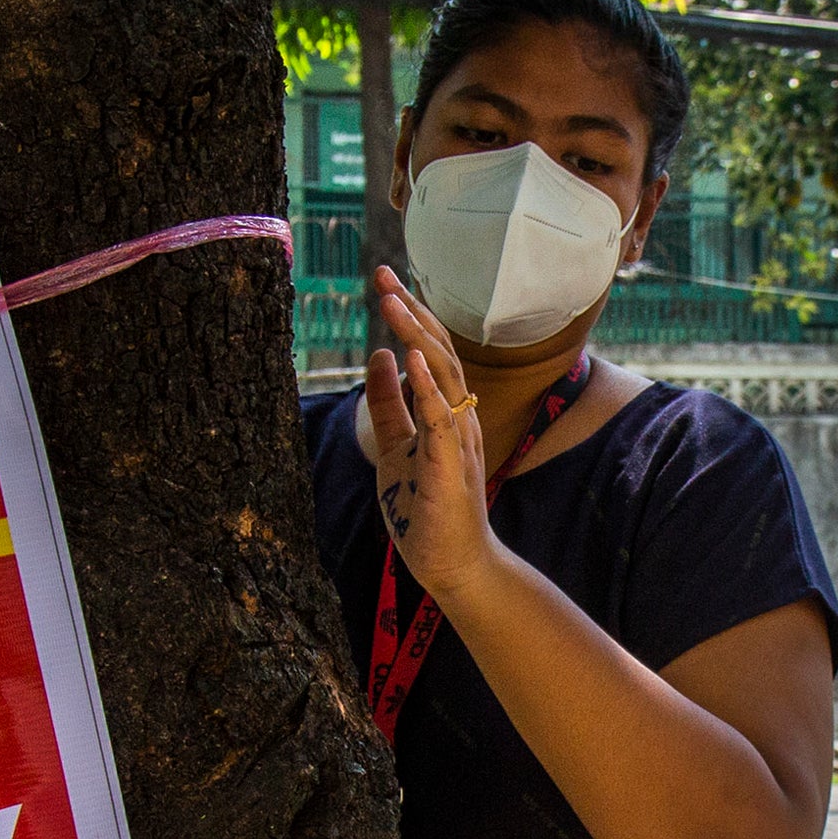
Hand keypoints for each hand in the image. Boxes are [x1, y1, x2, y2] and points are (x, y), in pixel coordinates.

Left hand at [364, 269, 506, 607]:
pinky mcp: (449, 464)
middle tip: (384, 276)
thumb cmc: (426, 507)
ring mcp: (458, 439)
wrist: (451, 562)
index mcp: (447, 411)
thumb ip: (387, 402)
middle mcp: (459, 417)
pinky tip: (409, 356)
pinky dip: (425, 385)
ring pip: (441, 375)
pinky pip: (439, 417)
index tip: (386, 283)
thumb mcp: (396, 444)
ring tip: (394, 304)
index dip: (411, 315)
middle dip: (412, 312)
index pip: (431, 352)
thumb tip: (379, 355)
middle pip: (439, 352)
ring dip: (417, 336)